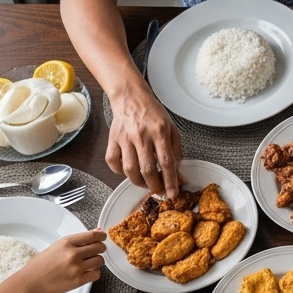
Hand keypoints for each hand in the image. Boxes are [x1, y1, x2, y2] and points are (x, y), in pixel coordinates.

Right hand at [16, 230, 106, 292]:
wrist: (31, 282)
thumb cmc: (42, 264)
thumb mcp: (58, 246)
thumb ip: (77, 240)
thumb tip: (97, 231)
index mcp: (67, 242)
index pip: (93, 235)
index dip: (101, 236)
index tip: (103, 237)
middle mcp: (73, 254)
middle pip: (100, 247)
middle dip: (100, 249)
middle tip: (95, 252)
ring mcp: (77, 268)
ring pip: (100, 261)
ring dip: (97, 261)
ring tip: (89, 263)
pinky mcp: (78, 281)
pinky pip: (97, 274)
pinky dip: (94, 273)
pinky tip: (86, 272)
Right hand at [106, 82, 182, 197]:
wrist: (131, 97)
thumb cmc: (153, 113)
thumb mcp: (172, 129)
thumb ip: (176, 152)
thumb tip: (179, 175)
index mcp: (159, 132)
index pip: (166, 162)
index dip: (170, 181)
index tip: (173, 194)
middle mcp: (141, 136)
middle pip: (147, 169)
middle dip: (154, 186)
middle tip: (159, 191)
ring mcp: (125, 138)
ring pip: (129, 169)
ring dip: (139, 182)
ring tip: (146, 183)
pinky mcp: (112, 139)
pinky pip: (113, 162)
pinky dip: (119, 171)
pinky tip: (129, 171)